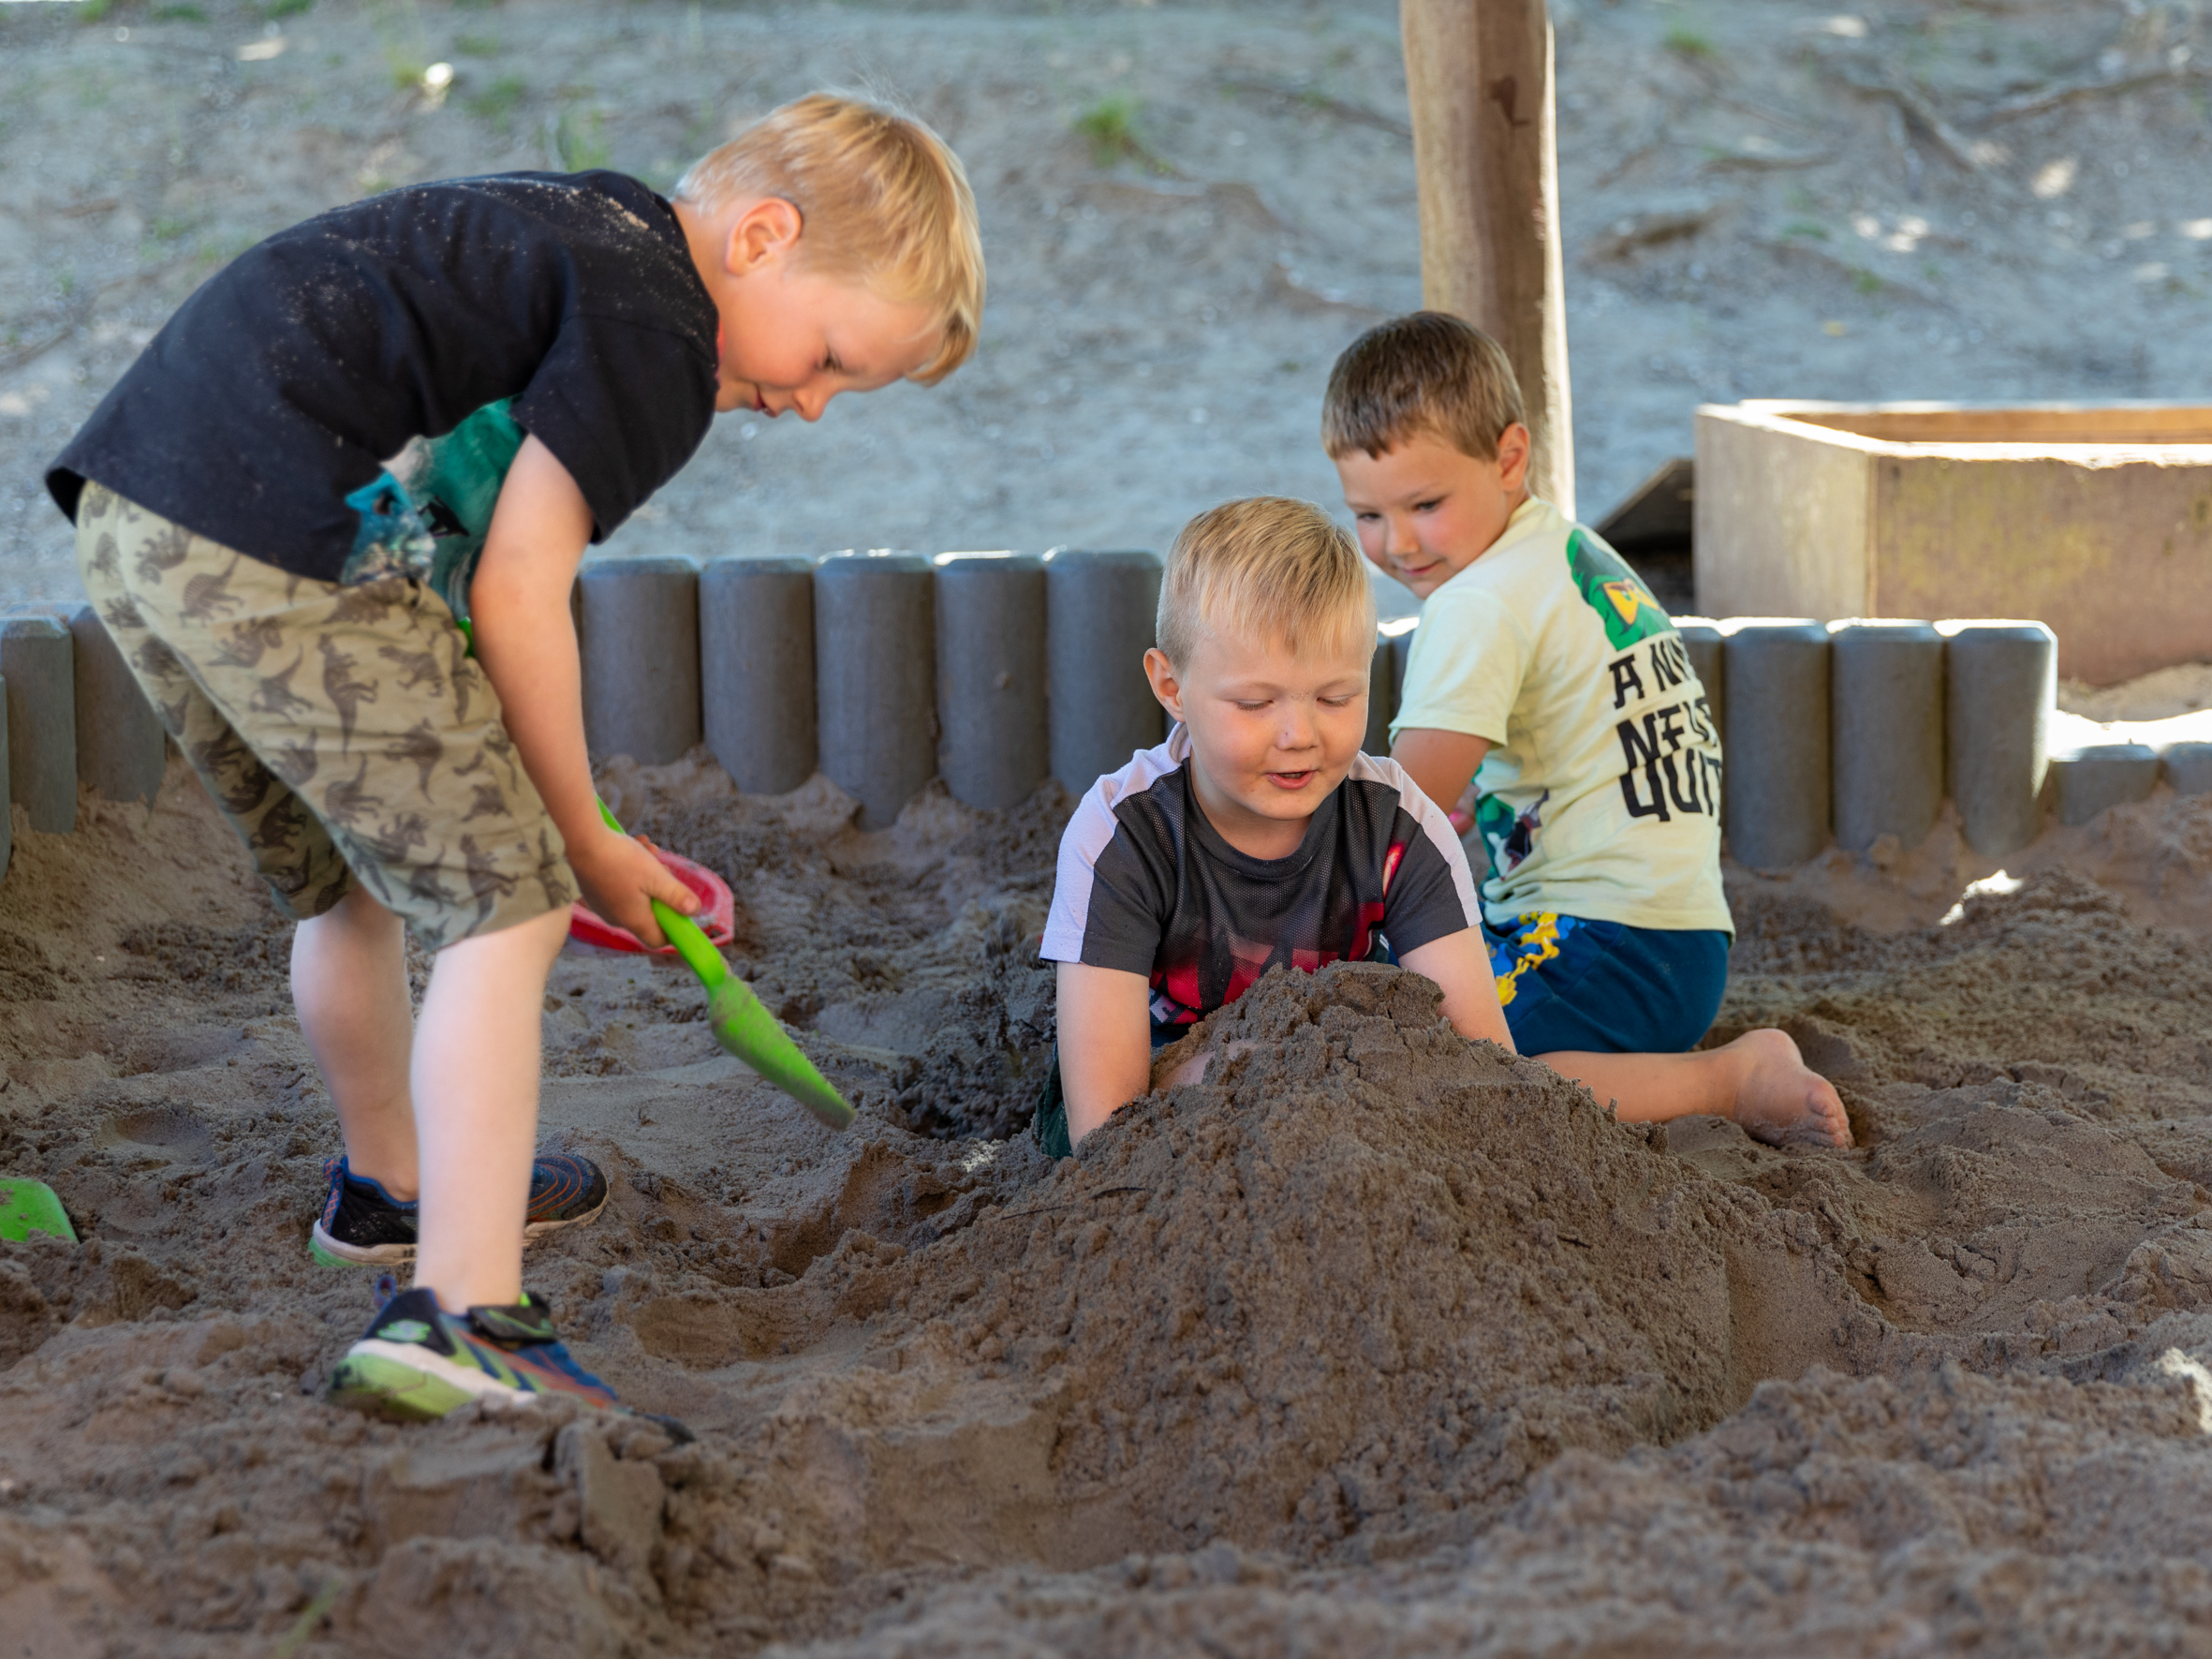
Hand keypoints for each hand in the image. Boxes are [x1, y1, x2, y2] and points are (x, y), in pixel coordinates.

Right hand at [566, 827, 701, 948]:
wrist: (579, 841)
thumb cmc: (620, 860)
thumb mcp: (656, 876)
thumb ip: (677, 896)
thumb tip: (694, 911)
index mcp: (633, 920)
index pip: (657, 940)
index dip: (673, 927)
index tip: (680, 906)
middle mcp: (616, 917)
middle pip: (649, 911)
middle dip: (661, 886)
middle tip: (661, 863)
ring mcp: (603, 903)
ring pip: (636, 891)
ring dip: (647, 870)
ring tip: (647, 847)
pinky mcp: (594, 888)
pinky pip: (620, 882)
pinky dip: (630, 867)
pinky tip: (633, 844)